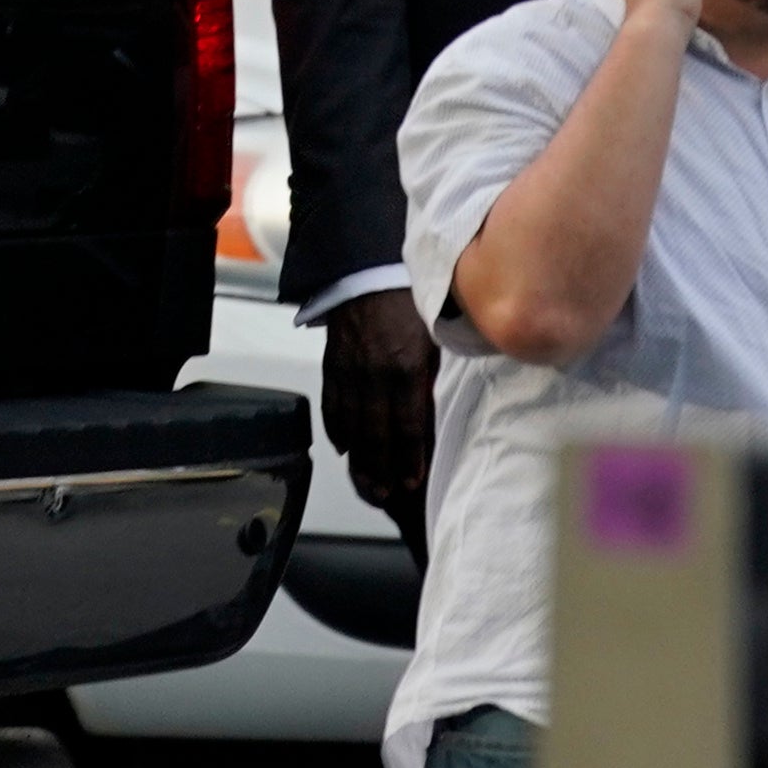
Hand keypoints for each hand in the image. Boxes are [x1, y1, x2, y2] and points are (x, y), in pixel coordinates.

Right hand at [317, 293, 438, 536]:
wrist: (369, 273)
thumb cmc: (410, 302)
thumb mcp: (435, 338)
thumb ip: (431, 378)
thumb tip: (431, 413)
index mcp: (407, 368)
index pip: (409, 425)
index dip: (409, 457)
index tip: (412, 480)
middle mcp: (375, 375)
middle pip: (377, 434)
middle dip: (382, 469)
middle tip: (387, 494)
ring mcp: (349, 373)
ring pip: (352, 427)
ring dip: (360, 459)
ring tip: (367, 483)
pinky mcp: (332, 367)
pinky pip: (332, 406)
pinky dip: (336, 431)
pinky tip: (343, 449)